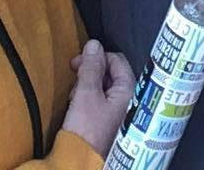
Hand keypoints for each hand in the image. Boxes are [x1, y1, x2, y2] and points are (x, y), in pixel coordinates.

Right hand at [62, 39, 134, 156]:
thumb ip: (90, 67)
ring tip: (74, 96)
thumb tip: (94, 44)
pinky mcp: (108, 121)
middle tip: (74, 77)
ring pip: (103, 86)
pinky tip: (77, 105)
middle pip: (111, 73)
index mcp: (129, 90)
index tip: (77, 62)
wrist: (79, 160)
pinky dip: (87, 98)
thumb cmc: (86, 129)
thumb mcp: (86, 93)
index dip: (97, 57)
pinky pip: (99, 100)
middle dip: (90, 72)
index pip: (117, 60)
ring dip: (87, 85)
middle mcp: (129, 99)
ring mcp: (119, 111)